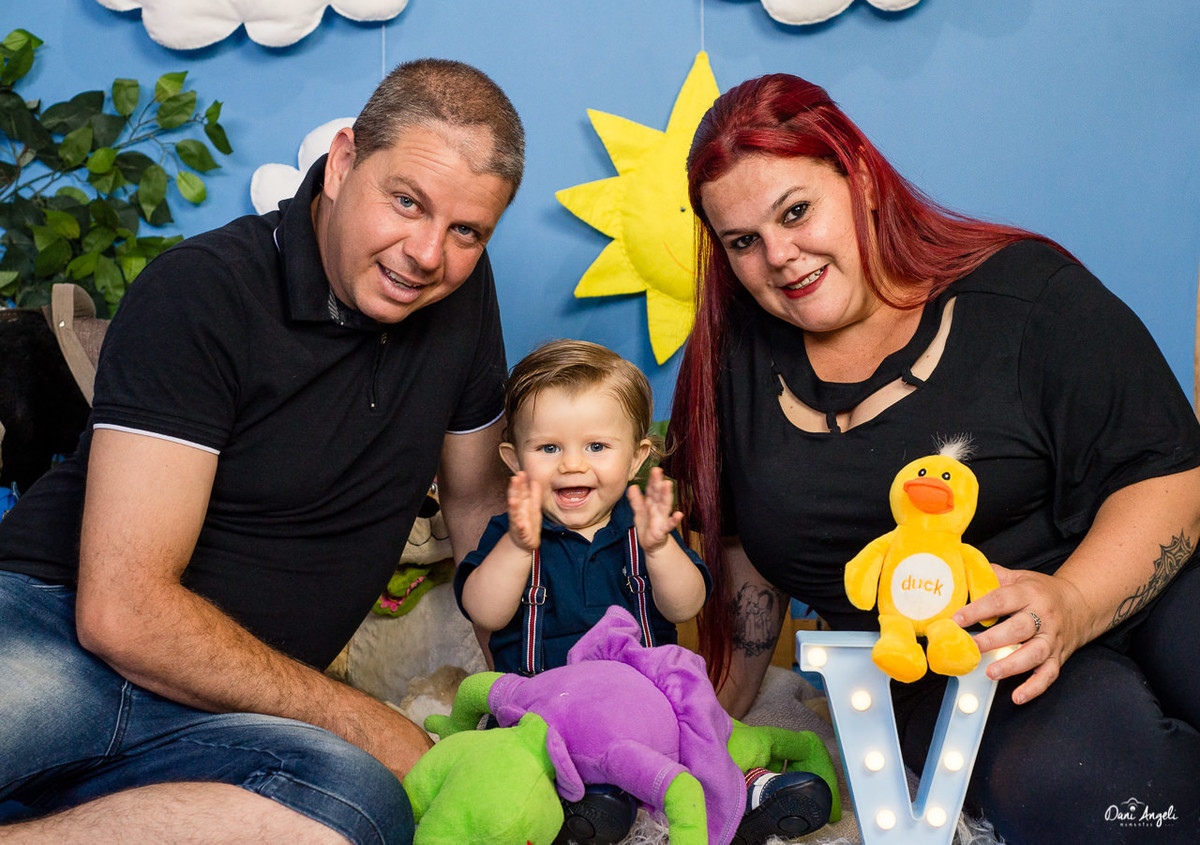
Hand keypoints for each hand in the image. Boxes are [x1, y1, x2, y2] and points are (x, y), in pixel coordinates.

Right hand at [506, 471, 541, 551]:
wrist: (524, 542)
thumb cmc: (528, 523)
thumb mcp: (533, 507)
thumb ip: (534, 495)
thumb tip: (535, 481)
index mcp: (522, 504)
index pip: (520, 491)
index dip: (520, 483)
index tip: (520, 473)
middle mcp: (518, 511)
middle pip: (516, 498)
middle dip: (515, 489)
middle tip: (514, 479)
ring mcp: (518, 521)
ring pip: (515, 513)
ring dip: (513, 506)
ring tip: (513, 500)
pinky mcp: (521, 532)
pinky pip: (520, 529)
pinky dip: (520, 526)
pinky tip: (520, 523)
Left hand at [627, 467, 683, 552]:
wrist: (651, 544)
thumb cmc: (647, 526)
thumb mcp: (639, 512)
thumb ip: (636, 500)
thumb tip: (632, 486)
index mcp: (652, 503)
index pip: (652, 490)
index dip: (653, 480)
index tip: (654, 469)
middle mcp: (658, 509)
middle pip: (658, 494)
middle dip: (658, 482)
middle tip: (658, 470)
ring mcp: (662, 519)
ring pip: (665, 505)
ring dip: (666, 495)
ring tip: (668, 484)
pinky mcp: (663, 530)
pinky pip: (669, 525)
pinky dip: (674, 520)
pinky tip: (679, 515)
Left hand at [953, 564, 1090, 704]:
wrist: (1080, 603)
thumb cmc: (1040, 591)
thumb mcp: (1019, 577)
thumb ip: (992, 576)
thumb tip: (962, 569)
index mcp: (1029, 594)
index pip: (1000, 601)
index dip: (977, 610)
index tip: (956, 620)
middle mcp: (1043, 616)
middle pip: (1018, 629)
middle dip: (993, 639)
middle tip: (971, 647)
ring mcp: (1052, 639)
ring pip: (1035, 654)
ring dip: (1012, 665)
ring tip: (990, 672)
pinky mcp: (1059, 657)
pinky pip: (1049, 675)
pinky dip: (1034, 687)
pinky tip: (1017, 696)